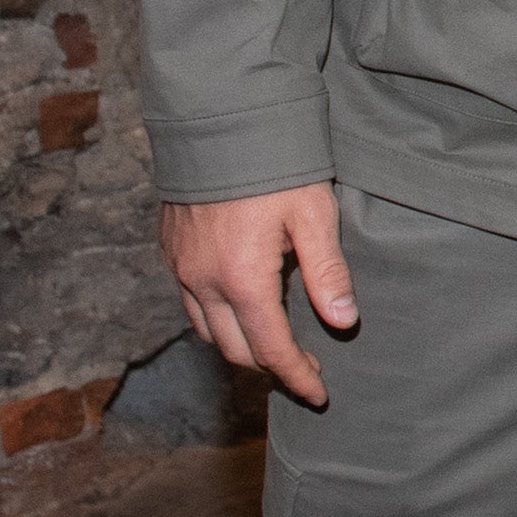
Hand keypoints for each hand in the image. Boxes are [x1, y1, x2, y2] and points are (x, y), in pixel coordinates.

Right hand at [159, 185, 354, 407]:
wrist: (217, 123)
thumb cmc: (274, 167)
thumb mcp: (314, 215)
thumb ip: (328, 272)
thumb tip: (344, 322)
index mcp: (242, 281)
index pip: (271, 349)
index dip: (296, 377)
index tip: (319, 394)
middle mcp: (204, 283)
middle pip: (235, 350)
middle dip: (270, 367)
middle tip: (305, 368)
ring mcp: (182, 268)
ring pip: (208, 331)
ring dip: (241, 345)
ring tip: (276, 344)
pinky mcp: (172, 251)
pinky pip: (192, 303)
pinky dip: (218, 319)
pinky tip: (243, 307)